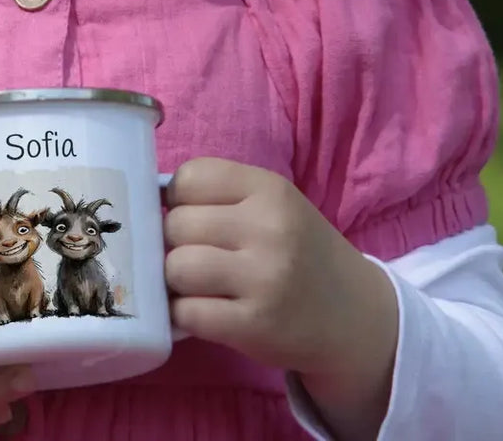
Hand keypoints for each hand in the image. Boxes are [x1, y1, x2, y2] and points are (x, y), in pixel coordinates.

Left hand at [164, 158, 398, 440]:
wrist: (355, 316)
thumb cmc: (300, 252)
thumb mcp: (274, 207)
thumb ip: (222, 196)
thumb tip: (148, 201)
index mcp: (270, 189)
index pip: (189, 177)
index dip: (177, 199)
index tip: (191, 217)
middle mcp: (269, 228)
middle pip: (176, 224)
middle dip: (174, 243)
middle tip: (197, 256)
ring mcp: (263, 279)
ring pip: (176, 267)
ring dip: (176, 281)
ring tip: (198, 285)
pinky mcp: (255, 326)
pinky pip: (187, 312)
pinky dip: (183, 314)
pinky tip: (202, 311)